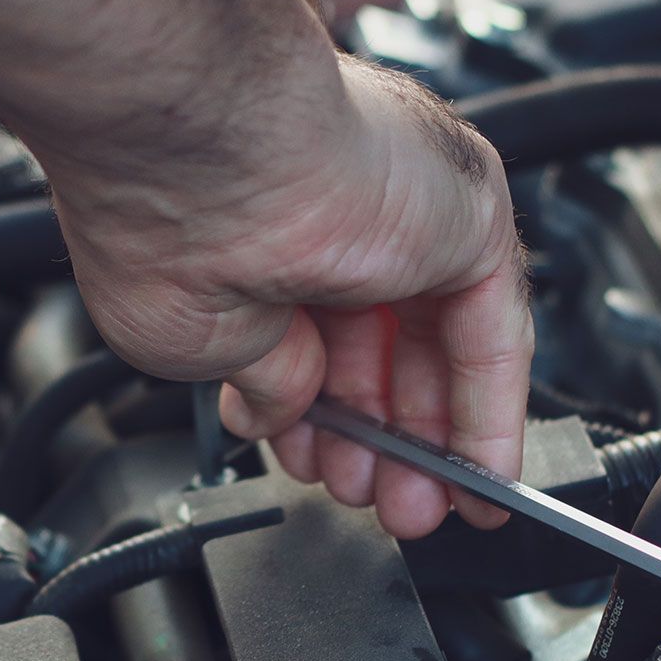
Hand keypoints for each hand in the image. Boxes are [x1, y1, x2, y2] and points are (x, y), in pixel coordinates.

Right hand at [51, 56, 531, 538]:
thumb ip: (259, 379)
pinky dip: (489, 414)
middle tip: (368, 498)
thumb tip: (281, 411)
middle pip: (381, 347)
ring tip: (410, 505)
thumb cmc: (168, 216)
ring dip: (429, 443)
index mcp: (261, 224)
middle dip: (374, 441)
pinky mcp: (466, 220)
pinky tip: (480, 474)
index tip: (322, 465)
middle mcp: (337, 210)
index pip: (310, 332)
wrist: (202, 154)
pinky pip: (492, 335)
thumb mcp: (200, 340)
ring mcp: (406, 213)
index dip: (318, 415)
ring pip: (437, 347)